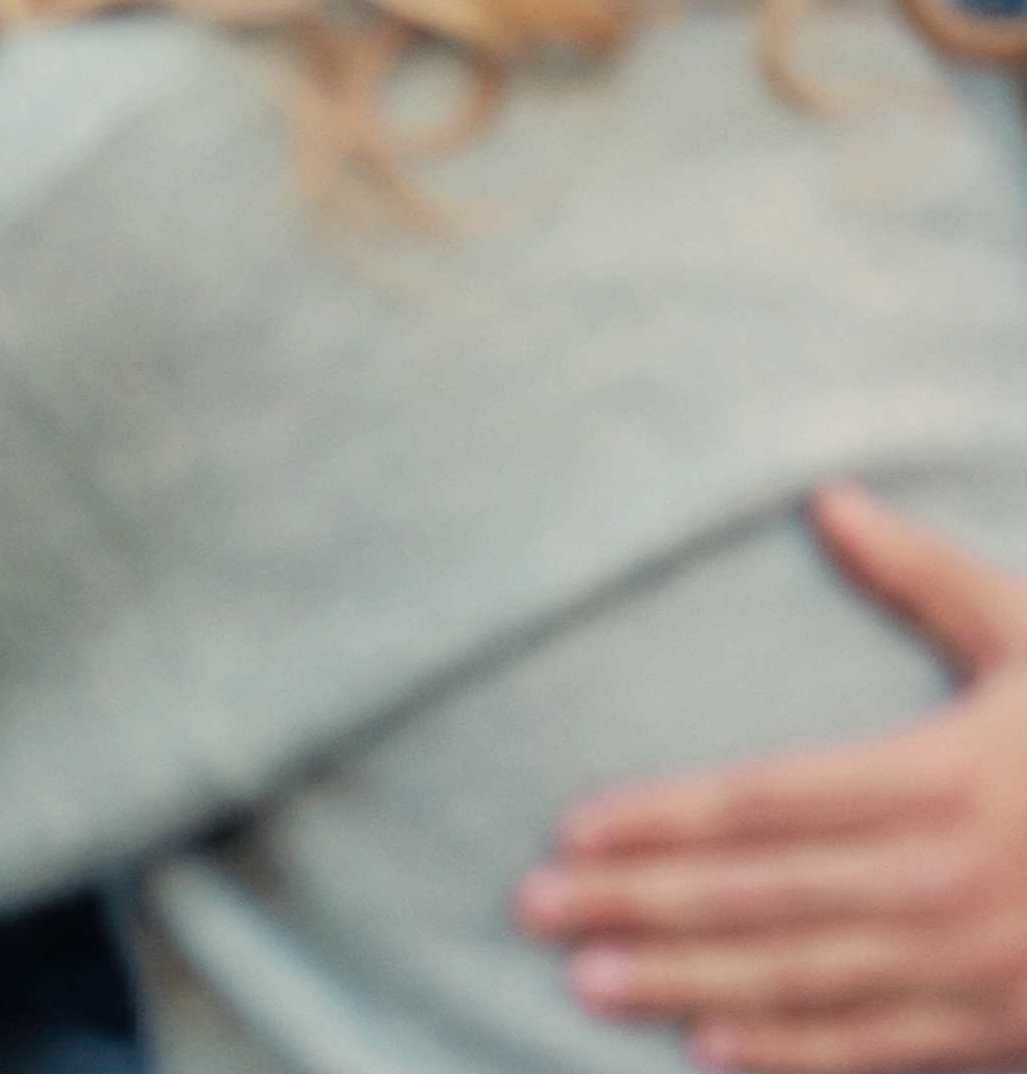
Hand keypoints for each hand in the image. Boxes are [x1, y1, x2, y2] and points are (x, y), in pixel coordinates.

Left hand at [520, 487, 1026, 1070]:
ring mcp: (980, 967)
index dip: (660, 819)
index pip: (764, 803)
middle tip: (537, 911)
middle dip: (639, 905)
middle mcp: (948, 880)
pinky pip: (883, 1050)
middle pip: (759, 897)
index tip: (569, 831)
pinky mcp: (1008, 1029)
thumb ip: (926, 581)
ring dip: (689, 984)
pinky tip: (710, 1052)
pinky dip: (794, 1056)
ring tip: (589, 982)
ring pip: (805, 981)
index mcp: (941, 780)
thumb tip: (826, 499)